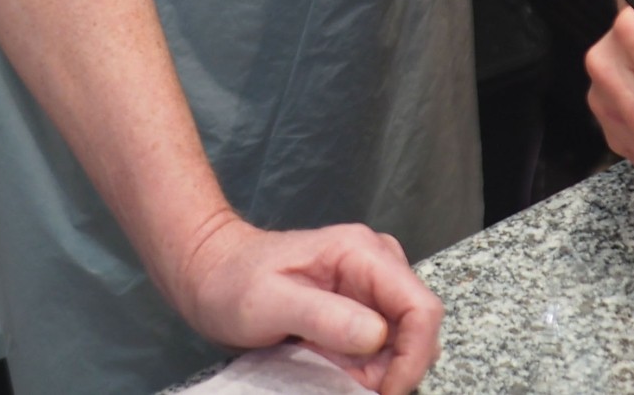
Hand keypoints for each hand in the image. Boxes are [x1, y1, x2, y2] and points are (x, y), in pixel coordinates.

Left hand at [168, 211, 441, 394]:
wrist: (212, 275)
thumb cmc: (233, 283)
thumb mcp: (270, 303)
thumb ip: (324, 318)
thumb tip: (378, 337)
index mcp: (362, 252)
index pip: (420, 307)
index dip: (413, 357)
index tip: (384, 392)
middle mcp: (377, 264)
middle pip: (417, 328)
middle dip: (393, 367)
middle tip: (346, 383)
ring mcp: (372, 285)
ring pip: (404, 342)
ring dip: (377, 370)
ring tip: (328, 368)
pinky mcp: (363, 306)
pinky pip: (384, 346)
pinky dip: (365, 367)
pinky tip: (331, 364)